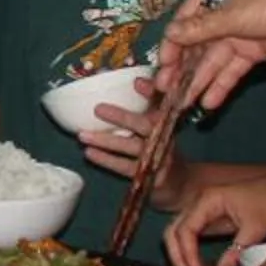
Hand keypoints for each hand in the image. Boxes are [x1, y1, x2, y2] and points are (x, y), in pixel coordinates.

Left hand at [75, 77, 180, 198]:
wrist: (182, 185)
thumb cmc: (163, 149)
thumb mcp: (160, 126)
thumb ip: (149, 104)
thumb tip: (137, 81)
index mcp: (167, 121)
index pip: (162, 103)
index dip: (151, 92)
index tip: (136, 83)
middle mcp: (165, 138)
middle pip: (146, 125)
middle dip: (123, 117)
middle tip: (98, 108)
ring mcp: (160, 158)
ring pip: (132, 147)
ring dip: (106, 141)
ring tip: (82, 135)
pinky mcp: (151, 177)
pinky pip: (126, 167)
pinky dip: (107, 160)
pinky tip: (90, 153)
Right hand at [160, 0, 265, 112]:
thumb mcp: (230, 16)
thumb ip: (199, 29)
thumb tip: (169, 34)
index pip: (184, 21)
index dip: (172, 44)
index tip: (163, 65)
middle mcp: (221, 16)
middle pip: (195, 45)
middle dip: (181, 69)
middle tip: (167, 91)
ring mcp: (236, 35)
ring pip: (212, 61)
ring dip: (198, 81)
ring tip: (183, 103)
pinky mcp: (250, 53)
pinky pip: (230, 70)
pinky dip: (220, 85)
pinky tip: (208, 102)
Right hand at [163, 162, 265, 265]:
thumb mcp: (255, 230)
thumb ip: (235, 254)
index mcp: (207, 199)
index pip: (184, 230)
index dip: (187, 254)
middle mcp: (199, 202)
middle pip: (173, 230)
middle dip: (178, 256)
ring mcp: (202, 209)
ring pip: (177, 232)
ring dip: (180, 254)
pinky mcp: (209, 217)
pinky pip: (190, 233)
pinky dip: (189, 250)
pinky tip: (199, 265)